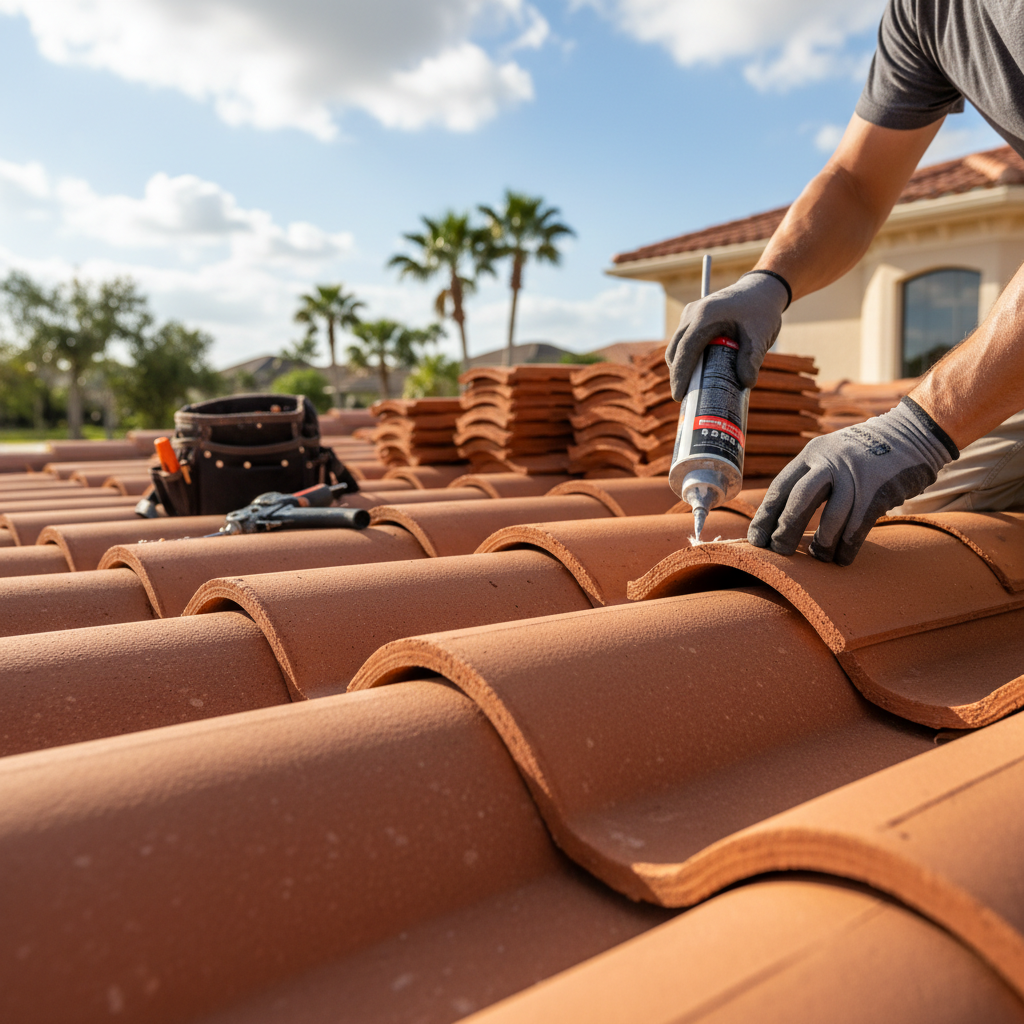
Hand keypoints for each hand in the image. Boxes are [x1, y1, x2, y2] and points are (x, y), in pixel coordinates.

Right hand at [665, 271, 789, 399]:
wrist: (761, 289)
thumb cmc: (761, 311)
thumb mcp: (760, 335)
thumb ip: (752, 359)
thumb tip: (746, 384)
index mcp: (705, 316)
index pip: (685, 350)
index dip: (679, 375)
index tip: (678, 396)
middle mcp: (692, 314)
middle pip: (674, 350)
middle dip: (677, 375)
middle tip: (684, 398)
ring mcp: (690, 315)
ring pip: (676, 346)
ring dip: (681, 367)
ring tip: (691, 387)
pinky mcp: (692, 318)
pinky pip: (683, 341)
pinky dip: (687, 357)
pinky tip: (698, 372)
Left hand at [748, 398, 955, 565]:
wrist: (914, 432)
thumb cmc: (865, 453)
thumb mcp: (831, 454)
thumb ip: (810, 478)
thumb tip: (783, 519)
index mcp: (813, 453)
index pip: (780, 487)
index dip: (766, 516)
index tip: (756, 540)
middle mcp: (831, 461)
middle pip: (799, 500)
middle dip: (785, 529)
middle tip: (778, 552)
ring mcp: (856, 474)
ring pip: (831, 516)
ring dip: (822, 542)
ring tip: (818, 558)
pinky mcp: (880, 489)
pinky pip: (858, 524)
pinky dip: (848, 545)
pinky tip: (842, 558)